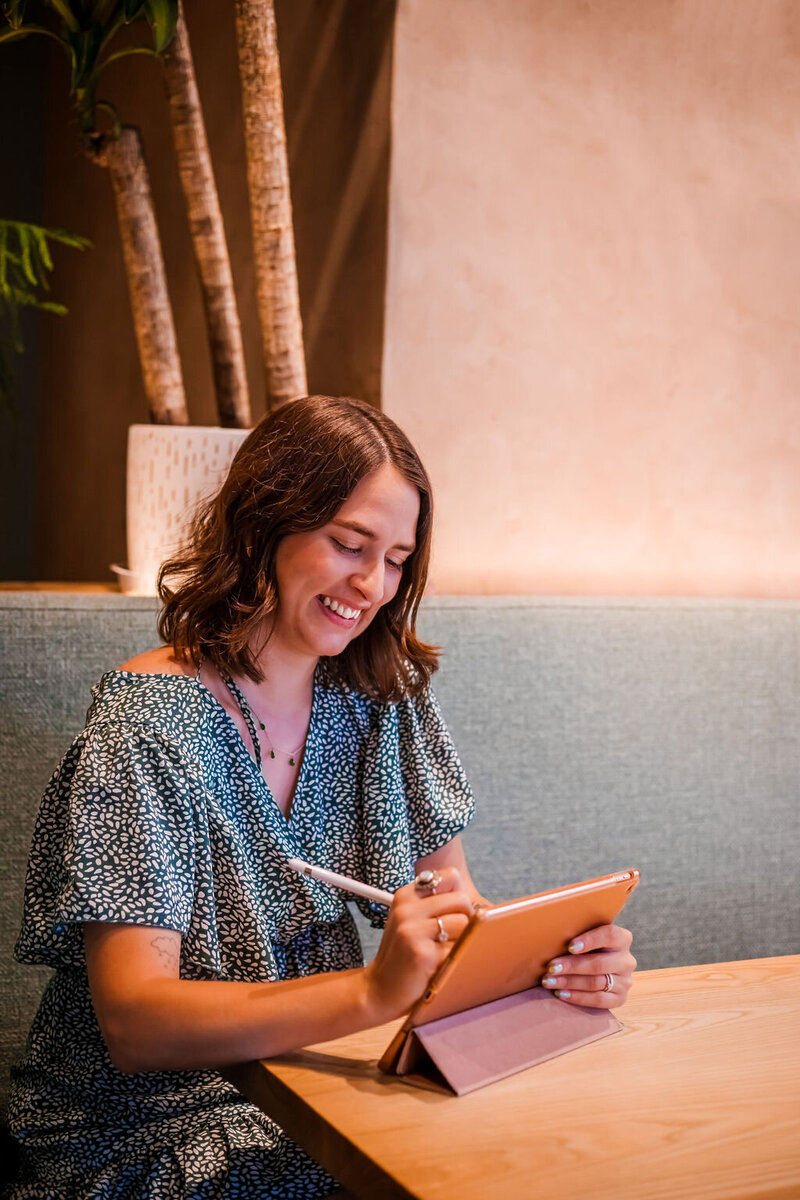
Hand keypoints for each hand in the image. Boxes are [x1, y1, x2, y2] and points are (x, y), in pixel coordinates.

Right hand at [364, 867, 473, 1022]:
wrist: (380, 989)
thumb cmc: (404, 954)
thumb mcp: (411, 920)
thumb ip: (438, 904)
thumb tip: (480, 903)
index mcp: (406, 895)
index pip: (451, 876)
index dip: (458, 896)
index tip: (451, 913)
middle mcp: (407, 908)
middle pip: (462, 900)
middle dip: (465, 919)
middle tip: (449, 938)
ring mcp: (412, 930)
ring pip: (464, 923)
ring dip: (460, 941)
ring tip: (441, 952)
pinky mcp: (422, 954)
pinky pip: (458, 949)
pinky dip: (455, 959)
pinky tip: (437, 966)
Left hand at [541, 923, 635, 1007]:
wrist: (597, 967)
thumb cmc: (586, 946)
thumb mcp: (586, 936)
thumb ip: (578, 932)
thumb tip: (554, 933)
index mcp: (622, 939)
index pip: (610, 935)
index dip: (590, 940)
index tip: (570, 946)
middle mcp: (626, 960)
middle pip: (599, 964)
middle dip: (572, 966)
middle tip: (551, 968)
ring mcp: (625, 981)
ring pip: (596, 983)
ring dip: (570, 982)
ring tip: (549, 981)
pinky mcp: (620, 998)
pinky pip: (599, 1000)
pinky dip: (578, 997)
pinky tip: (562, 994)